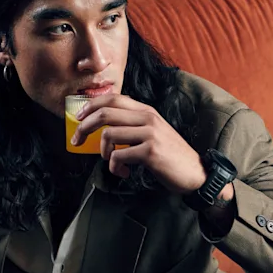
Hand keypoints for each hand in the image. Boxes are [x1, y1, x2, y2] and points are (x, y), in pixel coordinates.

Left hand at [72, 93, 207, 193]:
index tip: (78, 119)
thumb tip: (105, 128)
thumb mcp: (154, 133)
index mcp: (147, 111)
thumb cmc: (171, 157)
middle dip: (84, 127)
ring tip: (112, 163)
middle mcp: (148, 118)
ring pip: (109, 134)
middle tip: (77, 141)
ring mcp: (150, 134)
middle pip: (105, 113)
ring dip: (103, 152)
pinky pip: (118, 155)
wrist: (195, 174)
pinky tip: (123, 173)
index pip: (112, 99)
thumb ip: (134, 126)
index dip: (90, 106)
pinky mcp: (150, 152)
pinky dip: (114, 167)